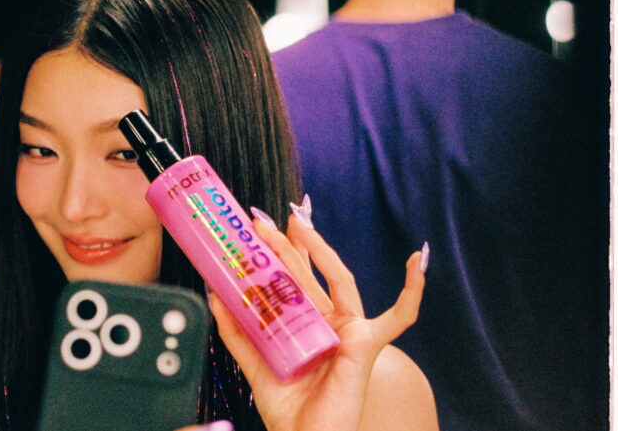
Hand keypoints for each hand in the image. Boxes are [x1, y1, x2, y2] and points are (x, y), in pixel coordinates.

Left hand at [210, 212, 426, 430]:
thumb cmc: (288, 410)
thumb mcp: (254, 363)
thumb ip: (236, 331)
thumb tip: (215, 294)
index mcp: (307, 326)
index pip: (294, 281)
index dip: (280, 254)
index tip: (258, 231)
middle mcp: (330, 323)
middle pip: (309, 274)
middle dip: (288, 244)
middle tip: (263, 221)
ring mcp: (350, 330)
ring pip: (338, 279)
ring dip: (319, 248)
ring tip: (297, 223)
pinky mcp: (367, 342)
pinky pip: (399, 316)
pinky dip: (413, 289)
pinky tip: (416, 260)